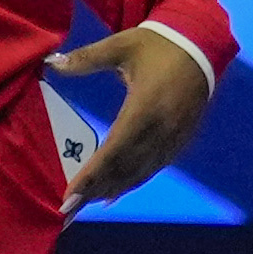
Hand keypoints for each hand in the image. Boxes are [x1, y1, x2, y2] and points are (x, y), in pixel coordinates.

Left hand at [52, 26, 213, 205]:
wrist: (201, 44)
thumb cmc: (158, 45)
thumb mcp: (121, 45)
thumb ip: (86, 58)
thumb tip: (51, 63)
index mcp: (145, 108)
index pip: (114, 150)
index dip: (92, 174)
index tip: (70, 193)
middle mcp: (161, 130)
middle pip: (125, 168)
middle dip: (95, 189)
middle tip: (69, 209)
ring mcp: (173, 138)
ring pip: (140, 173)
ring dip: (113, 189)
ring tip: (86, 204)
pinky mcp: (181, 140)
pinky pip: (154, 168)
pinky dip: (133, 183)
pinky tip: (116, 193)